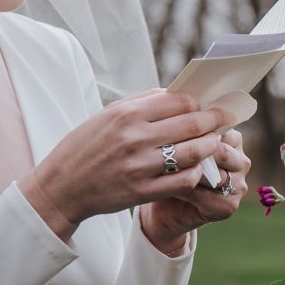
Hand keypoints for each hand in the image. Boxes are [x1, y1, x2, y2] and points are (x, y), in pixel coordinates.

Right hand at [21, 89, 234, 241]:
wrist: (61, 187)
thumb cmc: (86, 146)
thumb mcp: (108, 114)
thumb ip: (143, 102)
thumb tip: (177, 93)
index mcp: (127, 114)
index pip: (180, 101)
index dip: (201, 102)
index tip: (211, 104)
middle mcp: (135, 138)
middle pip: (192, 124)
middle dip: (214, 121)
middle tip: (224, 121)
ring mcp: (140, 166)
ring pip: (194, 152)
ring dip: (210, 146)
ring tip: (215, 143)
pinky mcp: (142, 191)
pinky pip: (184, 180)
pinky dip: (197, 173)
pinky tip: (197, 168)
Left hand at [139, 126, 254, 252]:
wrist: (163, 205)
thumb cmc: (168, 166)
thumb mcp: (175, 141)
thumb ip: (183, 126)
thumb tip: (176, 105)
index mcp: (232, 139)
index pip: (222, 128)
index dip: (195, 130)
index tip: (170, 131)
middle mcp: (240, 160)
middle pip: (221, 151)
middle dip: (193, 153)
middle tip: (165, 153)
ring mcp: (238, 184)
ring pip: (215, 175)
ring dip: (187, 173)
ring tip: (164, 171)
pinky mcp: (229, 206)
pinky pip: (208, 196)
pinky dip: (186, 192)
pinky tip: (169, 188)